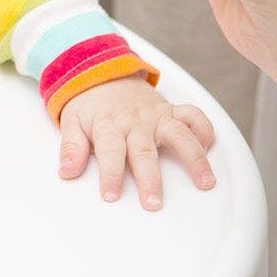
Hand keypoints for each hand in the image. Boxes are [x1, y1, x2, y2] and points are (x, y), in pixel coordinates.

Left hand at [57, 76, 215, 209]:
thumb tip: (66, 172)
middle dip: (150, 179)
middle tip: (153, 203)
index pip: (109, 152)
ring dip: (194, 158)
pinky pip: (194, 116)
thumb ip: (71, 148)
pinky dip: (205, 130)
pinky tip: (210, 149)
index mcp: (109, 126)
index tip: (111, 196)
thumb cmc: (89, 105)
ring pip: (179, 134)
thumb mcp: (72, 123)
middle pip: (144, 152)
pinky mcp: (171, 110)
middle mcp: (135, 122)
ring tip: (205, 182)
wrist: (102, 72)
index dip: (110, 175)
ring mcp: (156, 115)